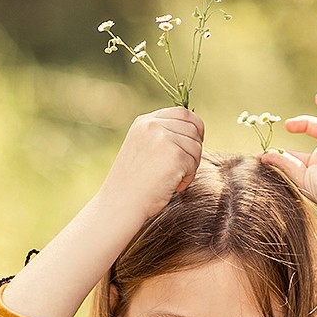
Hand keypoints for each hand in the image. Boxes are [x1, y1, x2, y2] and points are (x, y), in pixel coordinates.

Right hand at [100, 106, 204, 222]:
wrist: (120, 204)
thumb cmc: (132, 184)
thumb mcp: (142, 149)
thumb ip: (162, 137)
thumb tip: (195, 133)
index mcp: (144, 122)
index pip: (182, 112)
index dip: (195, 127)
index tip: (194, 144)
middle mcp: (153, 125)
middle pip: (193, 128)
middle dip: (193, 150)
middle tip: (181, 170)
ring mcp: (164, 139)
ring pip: (196, 147)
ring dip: (191, 166)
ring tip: (173, 180)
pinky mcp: (175, 155)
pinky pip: (194, 163)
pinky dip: (187, 178)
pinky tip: (172, 187)